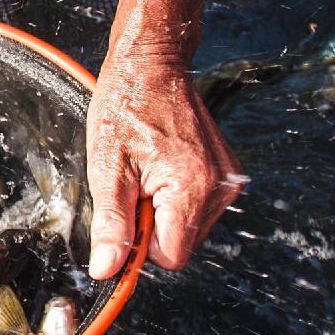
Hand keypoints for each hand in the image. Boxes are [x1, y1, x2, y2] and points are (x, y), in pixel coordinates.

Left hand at [84, 50, 244, 279]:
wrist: (153, 65)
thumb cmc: (126, 105)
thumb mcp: (107, 167)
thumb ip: (111, 223)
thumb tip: (107, 269)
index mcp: (193, 188)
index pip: (170, 256)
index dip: (139, 246)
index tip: (122, 216)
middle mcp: (220, 188)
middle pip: (180, 243)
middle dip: (150, 224)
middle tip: (133, 183)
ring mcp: (227, 180)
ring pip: (188, 227)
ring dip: (162, 210)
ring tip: (146, 171)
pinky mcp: (226, 173)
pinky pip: (197, 207)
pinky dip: (174, 197)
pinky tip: (160, 166)